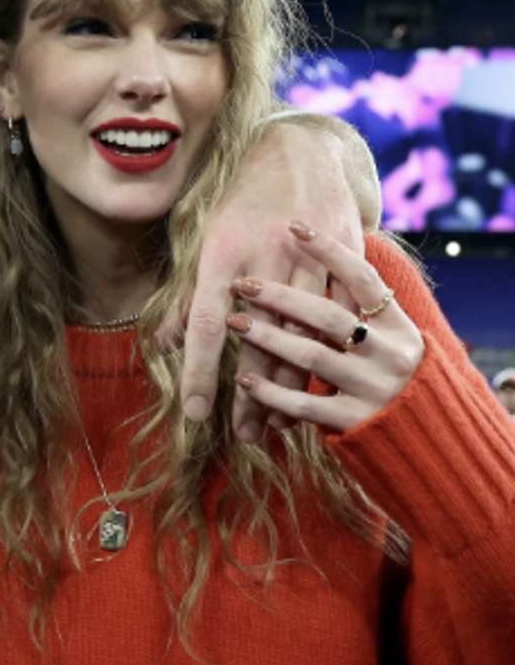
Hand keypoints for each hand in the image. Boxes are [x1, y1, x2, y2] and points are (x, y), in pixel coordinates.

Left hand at [177, 118, 365, 441]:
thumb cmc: (240, 200)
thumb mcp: (205, 239)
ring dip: (289, 385)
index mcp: (222, 254)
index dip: (200, 372)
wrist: (300, 150)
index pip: (206, 325)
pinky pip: (337, 319)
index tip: (196, 414)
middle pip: (258, 341)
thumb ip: (188, 295)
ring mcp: (307, 259)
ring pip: (302, 336)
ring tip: (275, 425)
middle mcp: (264, 258)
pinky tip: (316, 389)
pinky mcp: (343, 258)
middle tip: (243, 436)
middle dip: (251, 394)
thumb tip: (165, 344)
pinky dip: (326, 356)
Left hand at [227, 222, 425, 433]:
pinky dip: (272, 392)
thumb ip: (355, 310)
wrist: (429, 439)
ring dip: (269, 339)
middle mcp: (391, 354)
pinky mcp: (357, 422)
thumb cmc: (388, 376)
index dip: (330, 250)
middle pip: (329, 317)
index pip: (363, 278)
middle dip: (282, 298)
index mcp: (398, 326)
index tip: (294, 225)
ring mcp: (375, 388)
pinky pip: (306, 405)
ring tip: (234, 323)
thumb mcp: (387, 339)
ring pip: (313, 357)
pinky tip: (245, 380)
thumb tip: (308, 264)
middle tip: (243, 284)